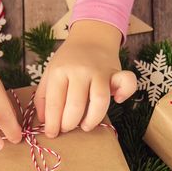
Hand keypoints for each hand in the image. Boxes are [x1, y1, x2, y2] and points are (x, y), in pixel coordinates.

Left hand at [35, 20, 136, 137]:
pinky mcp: (116, 72)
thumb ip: (43, 96)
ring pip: (100, 101)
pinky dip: (125, 93)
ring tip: (85, 126)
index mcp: (60, 70)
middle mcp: (80, 70)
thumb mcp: (50, 72)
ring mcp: (100, 71)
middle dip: (70, 124)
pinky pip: (127, 83)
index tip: (52, 134)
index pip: (55, 102)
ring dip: (92, 119)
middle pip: (76, 105)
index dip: (52, 122)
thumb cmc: (69, 60)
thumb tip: (44, 121)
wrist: (91, 36)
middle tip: (67, 129)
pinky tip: (118, 100)